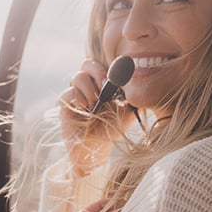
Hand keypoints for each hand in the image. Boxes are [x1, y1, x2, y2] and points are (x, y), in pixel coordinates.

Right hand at [59, 58, 134, 175]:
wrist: (98, 148)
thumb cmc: (112, 128)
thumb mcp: (129, 111)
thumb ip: (136, 97)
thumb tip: (146, 84)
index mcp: (102, 83)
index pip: (102, 63)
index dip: (109, 67)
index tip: (119, 77)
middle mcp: (87, 85)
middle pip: (87, 64)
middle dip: (98, 72)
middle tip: (105, 86)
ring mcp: (75, 94)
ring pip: (77, 77)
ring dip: (89, 89)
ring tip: (95, 104)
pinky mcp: (65, 105)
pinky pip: (68, 93)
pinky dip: (79, 99)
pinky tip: (85, 109)